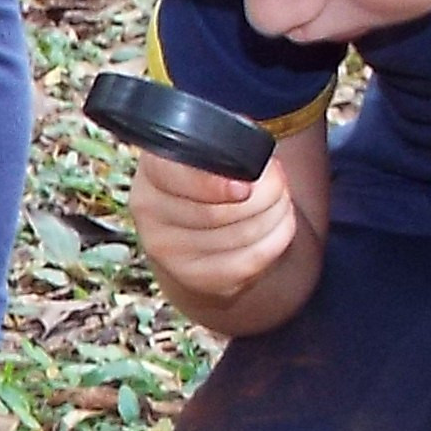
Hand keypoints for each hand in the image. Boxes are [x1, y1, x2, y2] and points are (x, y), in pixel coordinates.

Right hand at [129, 151, 302, 307]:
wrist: (189, 232)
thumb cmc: (206, 181)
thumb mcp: (205, 154)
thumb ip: (225, 150)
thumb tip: (258, 166)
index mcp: (151, 172)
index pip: (174, 178)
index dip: (214, 185)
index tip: (245, 186)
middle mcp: (150, 214)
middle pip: (218, 211)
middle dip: (265, 193)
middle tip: (277, 181)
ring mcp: (170, 253)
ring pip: (242, 234)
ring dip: (276, 214)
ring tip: (279, 201)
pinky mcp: (198, 280)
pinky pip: (251, 261)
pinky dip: (276, 240)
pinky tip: (276, 227)